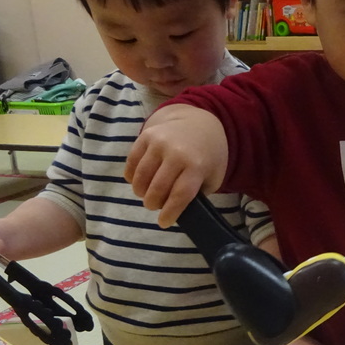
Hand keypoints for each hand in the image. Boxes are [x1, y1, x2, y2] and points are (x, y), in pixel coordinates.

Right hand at [124, 105, 228, 227]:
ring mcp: (159, 143)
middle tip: (155, 206)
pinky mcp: (145, 136)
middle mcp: (177, 153)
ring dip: (141, 192)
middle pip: (157, 188)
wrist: (198, 123)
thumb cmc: (207, 156)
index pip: (180, 195)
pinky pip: (132, 164)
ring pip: (141, 177)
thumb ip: (197, 193)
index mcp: (197, 165)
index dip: (170, 212)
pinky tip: (139, 181)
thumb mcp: (212, 176)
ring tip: (147, 194)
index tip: (163, 222)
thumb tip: (177, 211)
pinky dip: (132, 177)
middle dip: (153, 203)